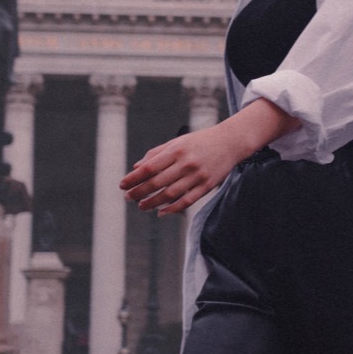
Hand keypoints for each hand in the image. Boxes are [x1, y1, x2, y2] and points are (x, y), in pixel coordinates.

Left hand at [121, 99, 296, 215]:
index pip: (149, 167)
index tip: (122, 185)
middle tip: (128, 198)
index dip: (133, 178)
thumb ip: (156, 154)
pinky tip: (161, 212)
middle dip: (139, 192)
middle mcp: (186, 163)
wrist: (230, 142)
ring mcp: (197, 175)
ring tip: (141, 206)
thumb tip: (136, 168)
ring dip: (153, 202)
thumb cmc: (200, 141)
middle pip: (157, 182)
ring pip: (170, 194)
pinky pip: (186, 201)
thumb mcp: (178, 142)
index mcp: (176, 150)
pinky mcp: (207, 186)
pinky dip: (172, 209)